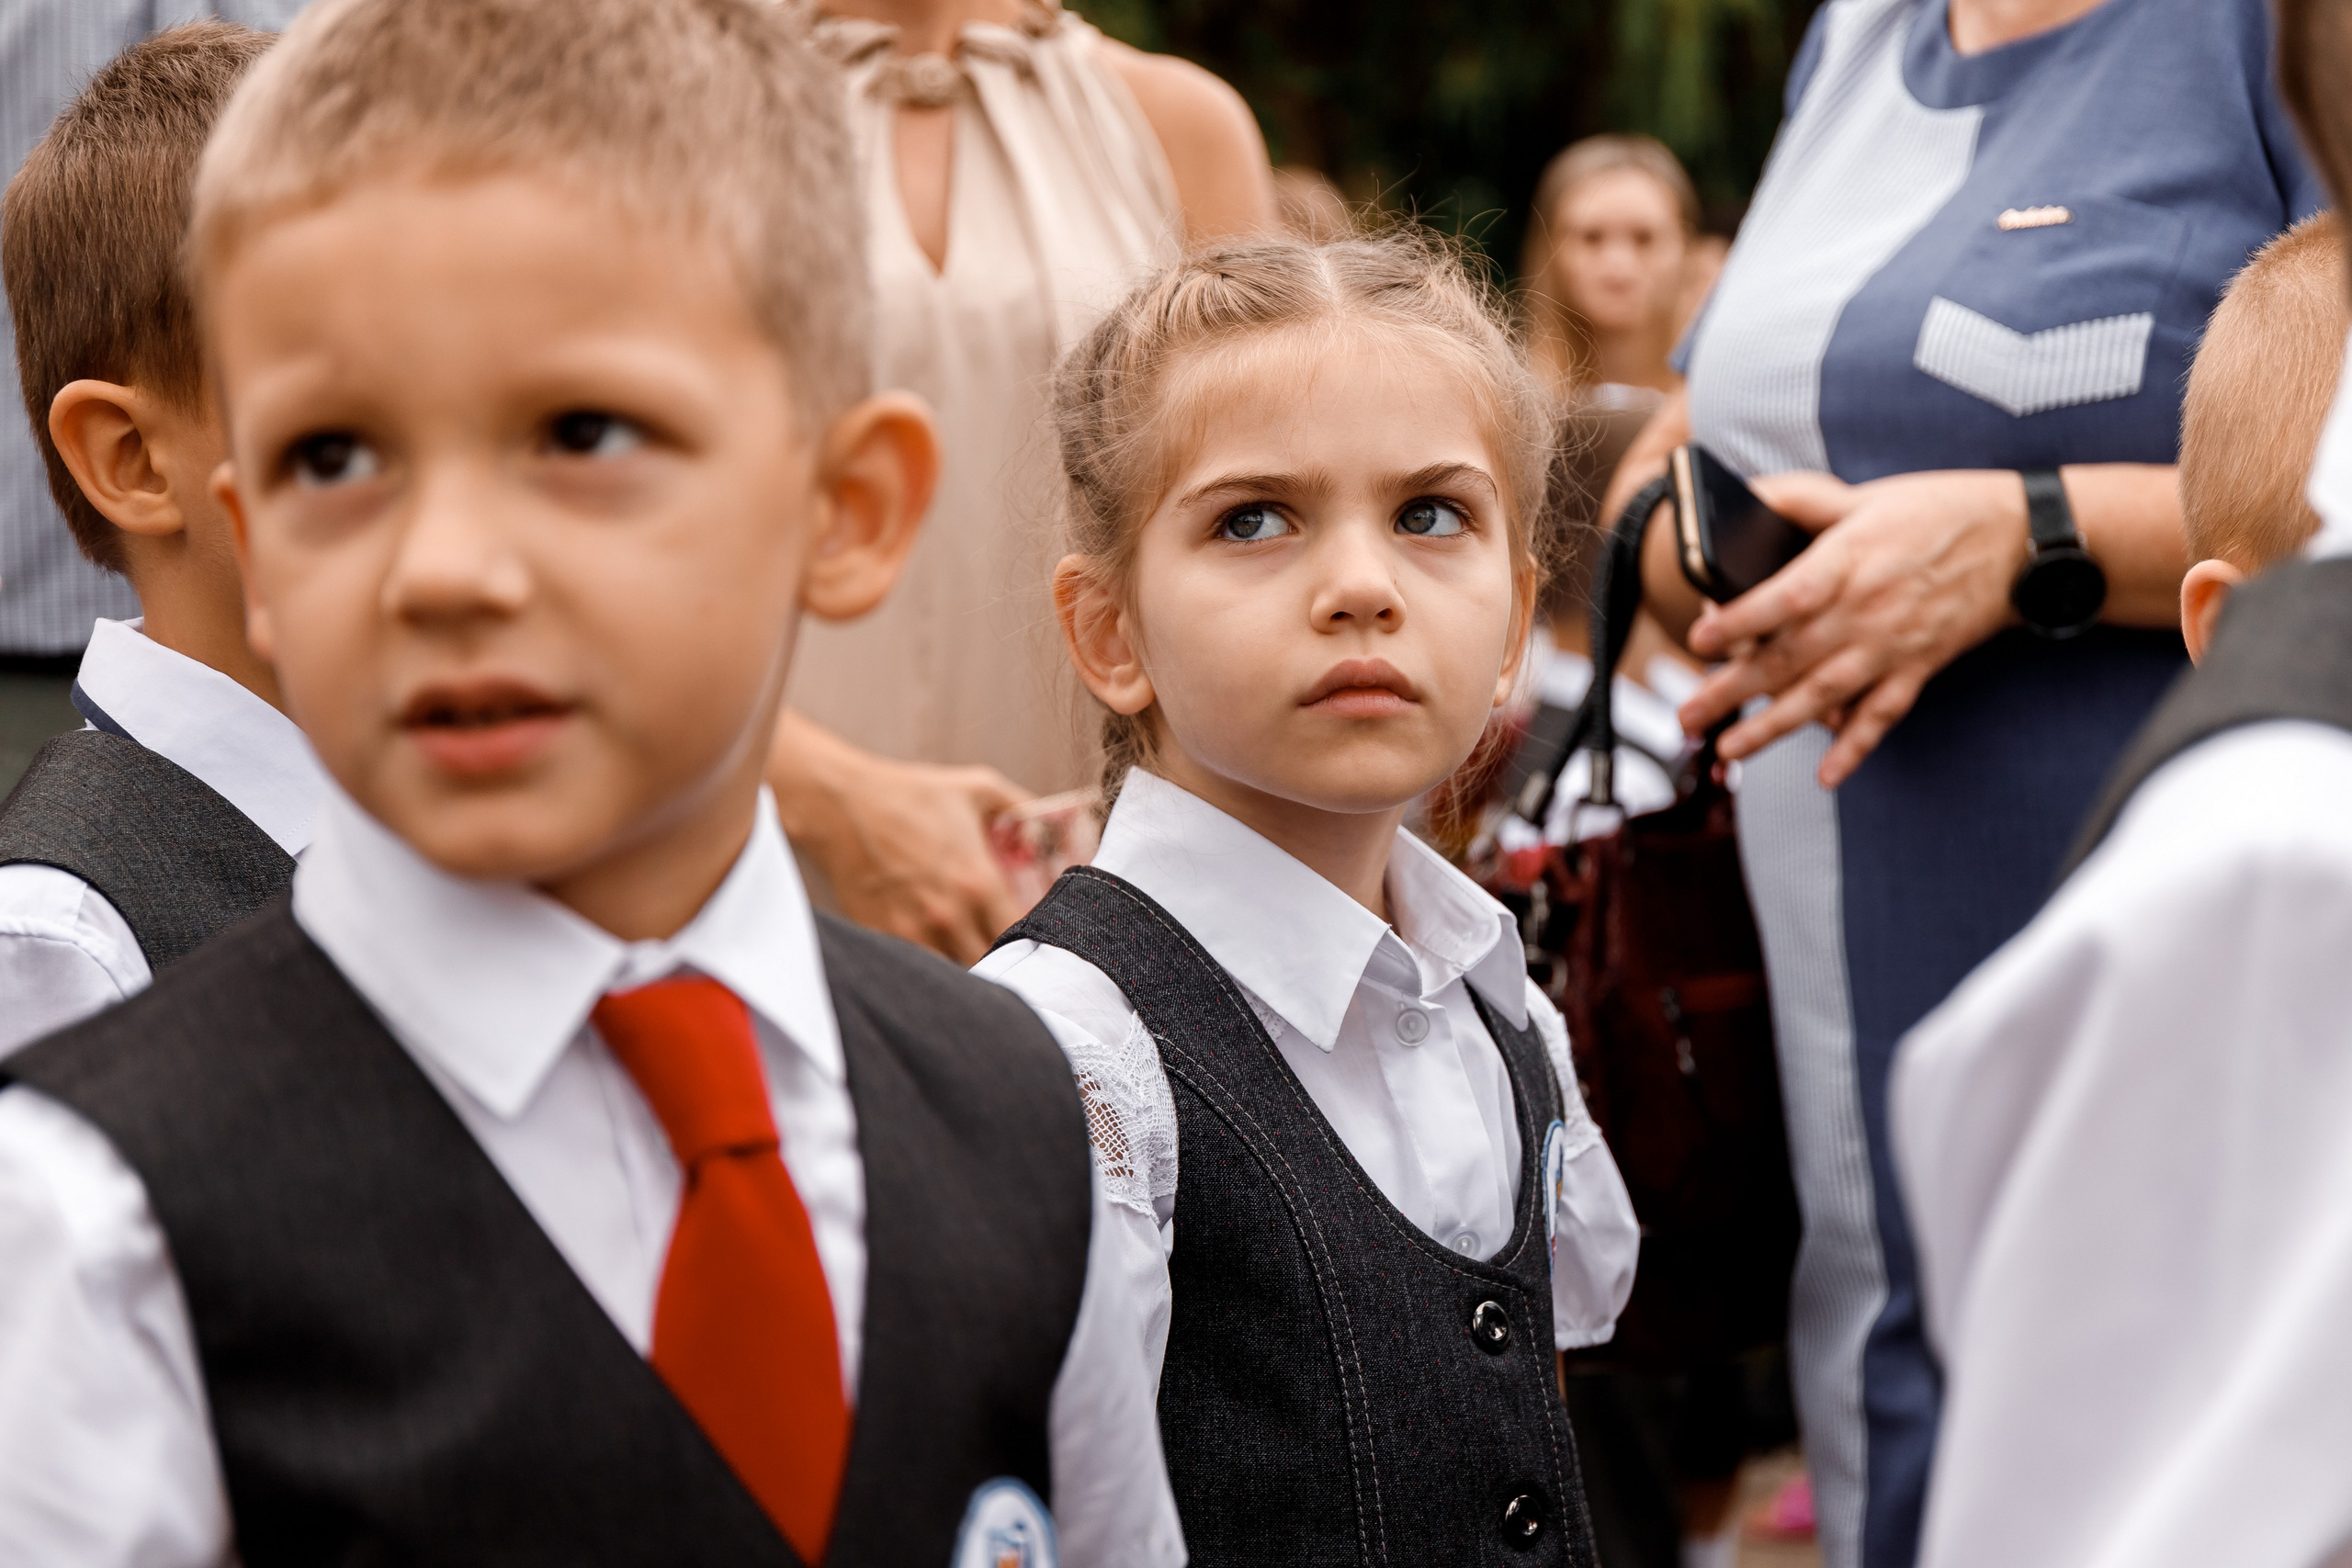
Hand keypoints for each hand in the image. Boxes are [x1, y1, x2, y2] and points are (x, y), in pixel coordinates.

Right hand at [768, 710, 1033, 963]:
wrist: (841, 807)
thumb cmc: (911, 795)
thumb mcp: (977, 788)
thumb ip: (1023, 807)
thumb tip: (1052, 829)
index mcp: (979, 883)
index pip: (1024, 934)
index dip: (1036, 937)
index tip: (1036, 930)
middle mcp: (949, 916)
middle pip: (993, 963)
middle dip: (1005, 957)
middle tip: (1007, 945)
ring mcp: (913, 933)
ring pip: (957, 975)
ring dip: (969, 966)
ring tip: (972, 949)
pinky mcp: (884, 939)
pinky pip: (919, 969)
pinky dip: (932, 966)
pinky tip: (937, 949)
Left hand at [1678, 469, 2029, 787]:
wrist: (2020, 540)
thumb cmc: (1937, 511)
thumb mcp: (1863, 495)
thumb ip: (1800, 499)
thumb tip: (1743, 496)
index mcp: (1847, 561)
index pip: (1785, 597)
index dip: (1740, 620)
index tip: (1699, 639)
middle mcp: (1865, 610)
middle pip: (1788, 657)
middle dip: (1732, 692)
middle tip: (1686, 717)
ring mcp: (1892, 645)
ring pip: (1824, 695)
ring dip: (1774, 728)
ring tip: (1730, 751)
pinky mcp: (1918, 667)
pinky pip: (1882, 715)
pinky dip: (1856, 748)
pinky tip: (1826, 776)